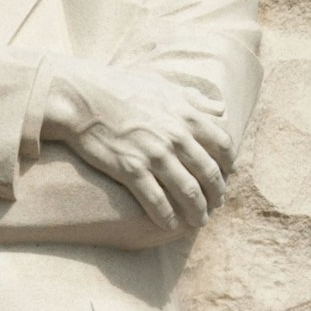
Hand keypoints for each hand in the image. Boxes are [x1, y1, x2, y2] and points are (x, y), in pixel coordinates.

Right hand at [42, 64, 233, 229]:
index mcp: (187, 116)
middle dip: (216, 195)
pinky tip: (170, 225)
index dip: (228, 166)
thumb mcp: (164, 85)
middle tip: (215, 206)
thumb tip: (221, 108)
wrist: (82, 96)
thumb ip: (194, 99)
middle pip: (209, 174)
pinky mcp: (131, 169)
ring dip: (197, 211)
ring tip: (198, 222)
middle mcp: (176, 137)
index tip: (225, 177)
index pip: (223, 146)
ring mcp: (154, 155)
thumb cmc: (121, 87)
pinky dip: (167, 217)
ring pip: (187, 191)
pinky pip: (156, 200)